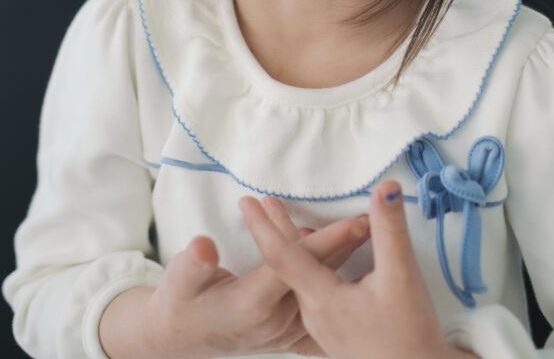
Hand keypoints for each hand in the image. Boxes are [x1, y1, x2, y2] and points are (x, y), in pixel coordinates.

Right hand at [99, 199, 369, 358]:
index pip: (298, 265)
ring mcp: (283, 329)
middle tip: (375, 217)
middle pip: (319, 277)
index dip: (327, 241)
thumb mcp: (178, 281)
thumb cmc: (180, 301)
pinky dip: (333, 279)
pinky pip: (319, 302)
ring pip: (322, 290)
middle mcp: (275, 319)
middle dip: (347, 246)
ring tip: (370, 232)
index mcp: (253, 303)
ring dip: (345, 261)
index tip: (355, 220)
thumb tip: (202, 245)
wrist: (179, 336)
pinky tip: (349, 263)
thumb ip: (191, 264)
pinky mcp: (286, 330)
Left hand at [240, 181, 472, 358]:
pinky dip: (309, 268)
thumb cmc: (411, 335)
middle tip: (258, 202)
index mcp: (323, 300)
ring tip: (284, 223)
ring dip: (293, 247)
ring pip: (300, 279)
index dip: (265, 225)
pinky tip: (312, 262)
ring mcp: (323, 326)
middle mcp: (315, 314)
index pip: (282, 256)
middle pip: (287, 265)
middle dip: (274, 229)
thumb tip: (385, 187)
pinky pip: (313, 292)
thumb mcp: (402, 276)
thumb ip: (390, 229)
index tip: (248, 202)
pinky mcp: (336, 330)